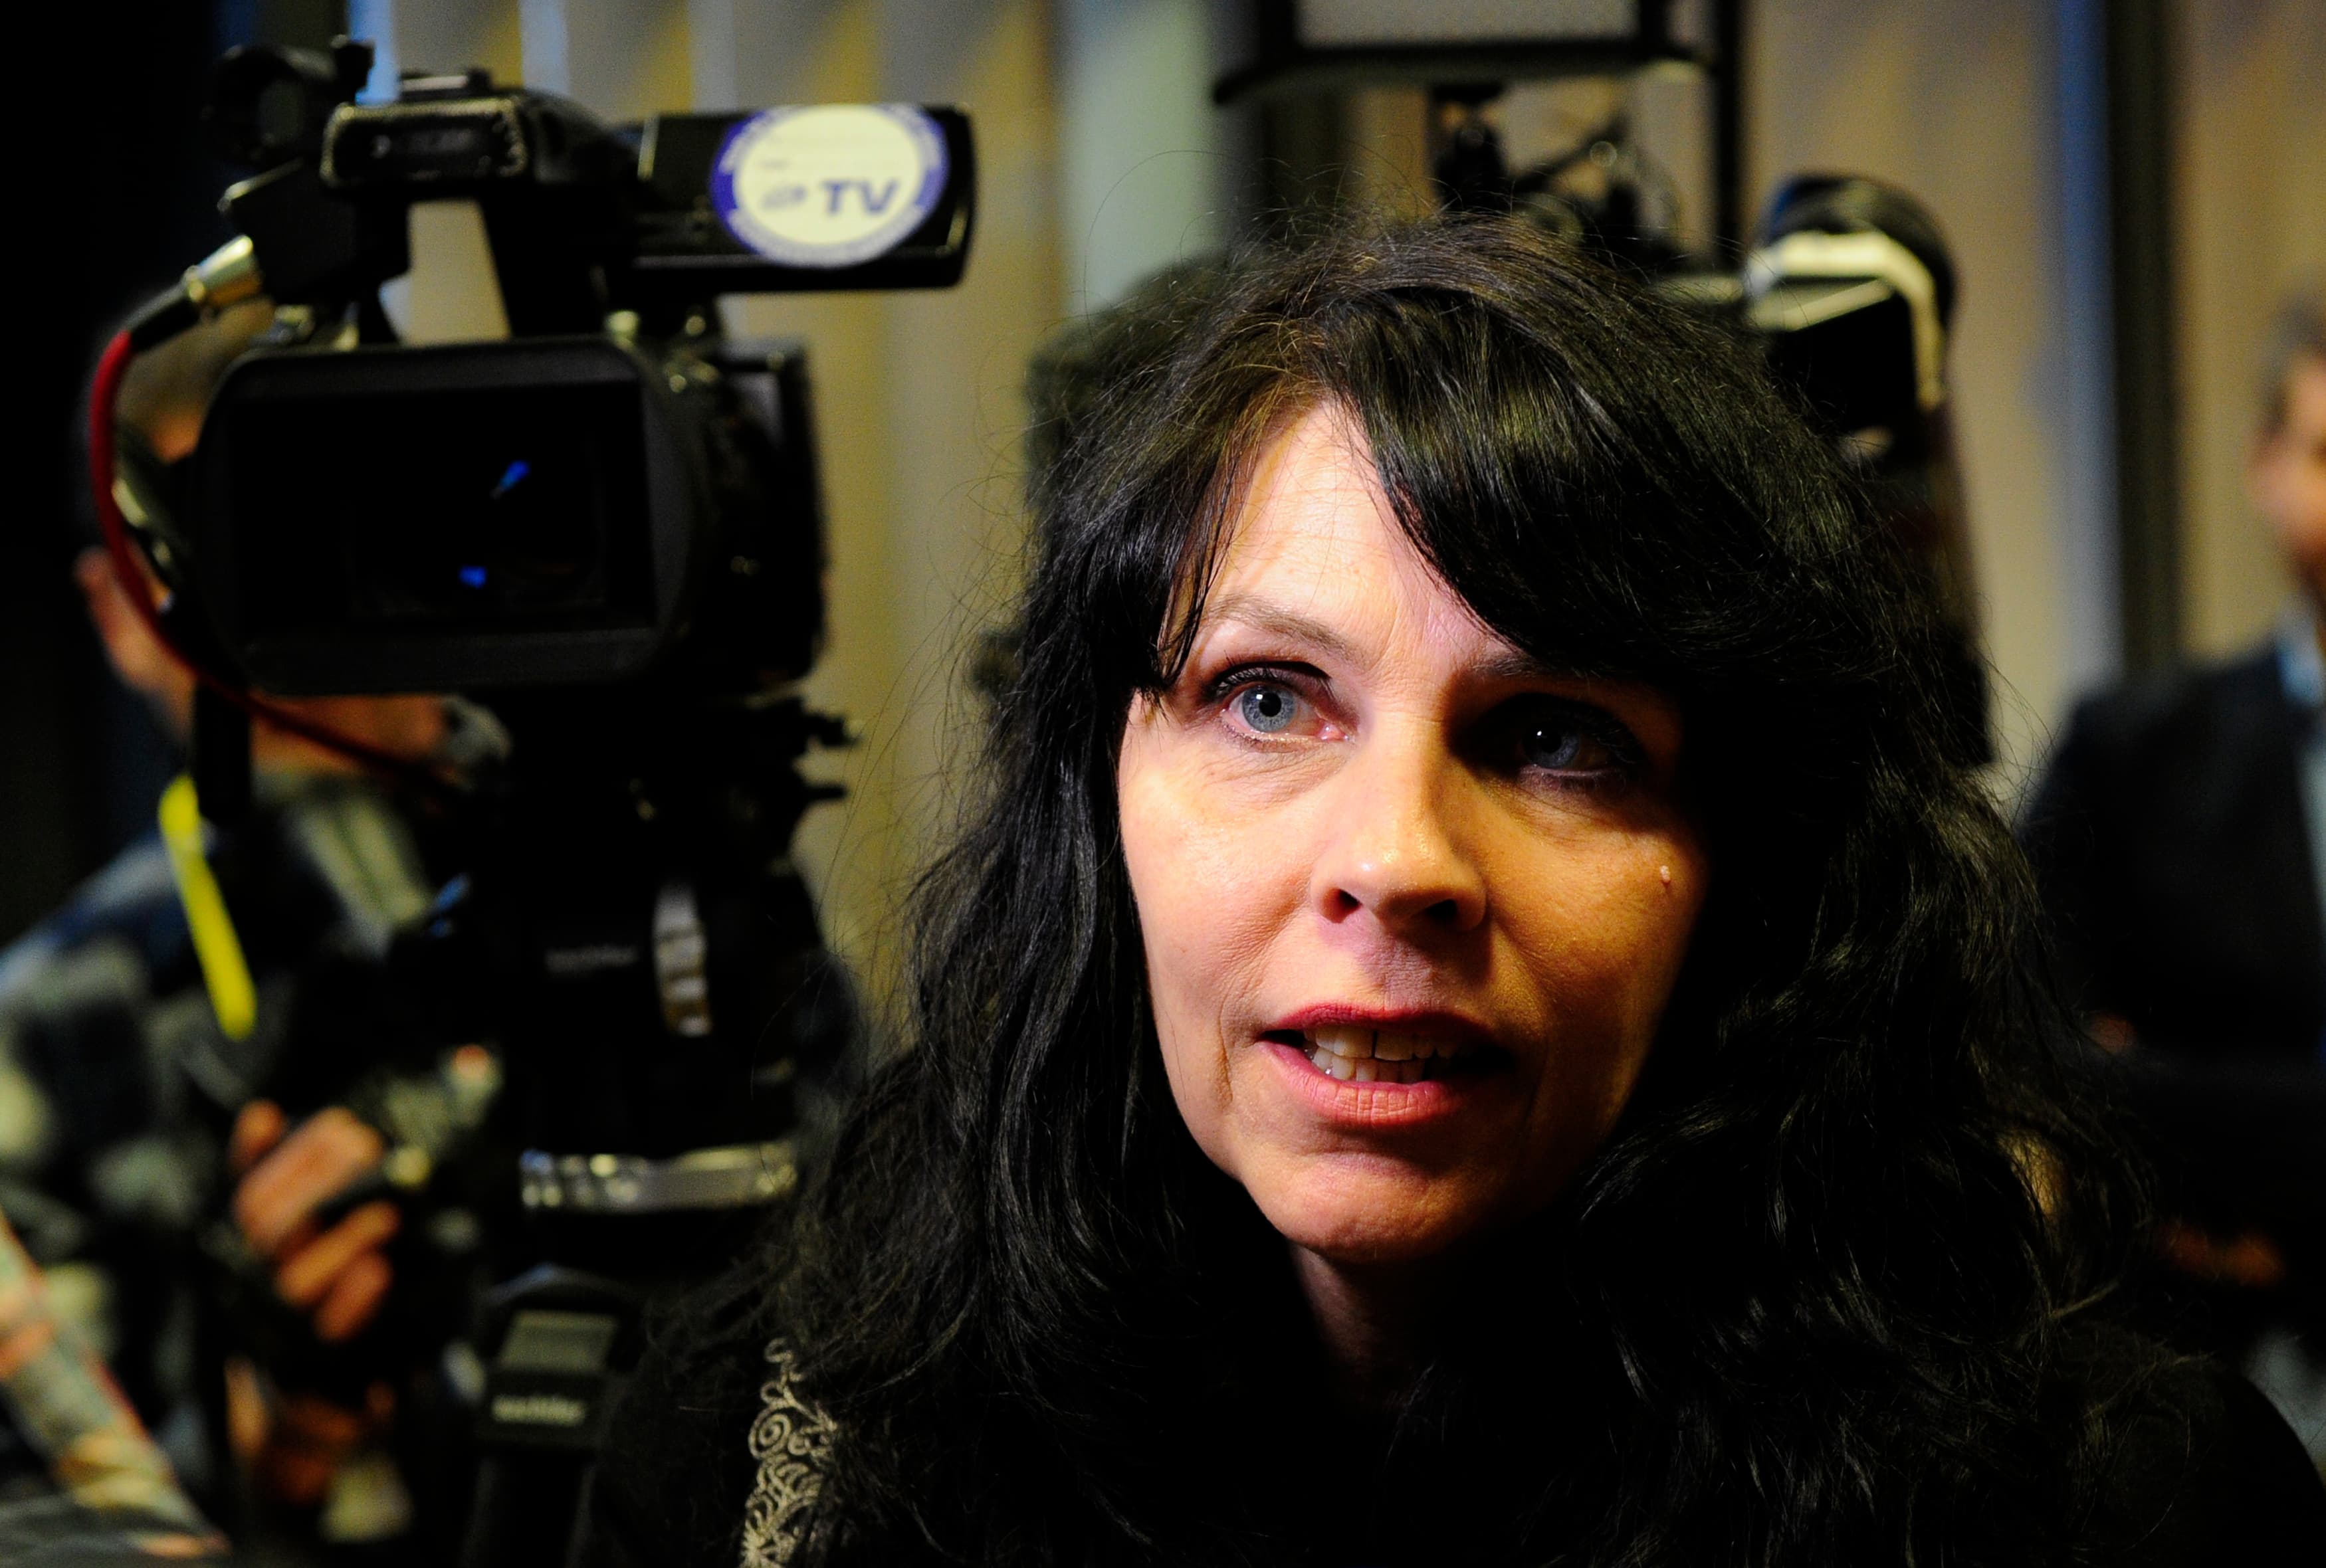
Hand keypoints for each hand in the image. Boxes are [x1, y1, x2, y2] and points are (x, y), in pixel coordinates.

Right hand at [230, 1101, 400, 1342]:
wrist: (299, 1379)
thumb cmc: (296, 1280)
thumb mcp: (277, 1227)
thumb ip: (265, 1172)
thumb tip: (261, 1114)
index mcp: (240, 1248)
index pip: (254, 1198)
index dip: (295, 1158)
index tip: (341, 1126)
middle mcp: (251, 1284)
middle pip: (273, 1232)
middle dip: (321, 1186)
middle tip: (368, 1152)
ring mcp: (279, 1322)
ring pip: (296, 1282)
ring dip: (343, 1242)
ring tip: (387, 1213)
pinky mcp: (313, 1359)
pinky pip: (328, 1332)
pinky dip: (353, 1301)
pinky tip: (380, 1271)